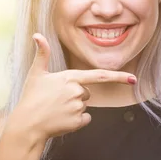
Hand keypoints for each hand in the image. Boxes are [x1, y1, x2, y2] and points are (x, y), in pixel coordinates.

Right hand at [10, 33, 136, 141]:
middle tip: (56, 100)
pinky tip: (62, 119)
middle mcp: (77, 91)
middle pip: (88, 92)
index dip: (119, 77)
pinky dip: (76, 120)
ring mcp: (78, 107)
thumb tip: (37, 34)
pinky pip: (85, 118)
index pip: (100, 75)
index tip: (133, 79)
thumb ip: (42, 54)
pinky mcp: (78, 121)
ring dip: (74, 107)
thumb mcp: (36, 73)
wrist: (26, 124)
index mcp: (70, 78)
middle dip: (76, 96)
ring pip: (85, 105)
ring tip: (56, 109)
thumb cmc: (31, 97)